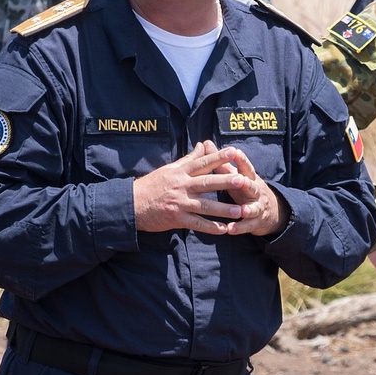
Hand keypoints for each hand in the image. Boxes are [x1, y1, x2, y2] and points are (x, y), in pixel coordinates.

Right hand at [132, 140, 284, 235]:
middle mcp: (181, 186)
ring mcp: (179, 202)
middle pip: (207, 183)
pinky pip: (196, 223)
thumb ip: (189, 159)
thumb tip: (203, 144)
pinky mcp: (176, 218)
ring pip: (205, 206)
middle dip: (226, 182)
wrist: (131, 204)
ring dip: (223, 209)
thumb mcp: (170, 168)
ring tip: (241, 211)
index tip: (234, 152)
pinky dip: (210, 227)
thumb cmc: (152, 185)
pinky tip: (223, 230)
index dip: (219, 157)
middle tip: (244, 180)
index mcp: (181, 172)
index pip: (202, 162)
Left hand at [211, 143, 289, 238]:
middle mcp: (255, 191)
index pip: (245, 167)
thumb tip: (206, 143)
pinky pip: (248, 225)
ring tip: (243, 211)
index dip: (241, 160)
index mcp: (249, 178)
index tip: (235, 152)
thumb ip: (220, 161)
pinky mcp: (256, 222)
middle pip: (252, 186)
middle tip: (242, 180)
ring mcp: (258, 207)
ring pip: (253, 207)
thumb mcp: (235, 175)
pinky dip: (240, 227)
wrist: (269, 211)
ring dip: (248, 209)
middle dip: (247, 184)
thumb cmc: (245, 189)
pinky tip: (230, 229)